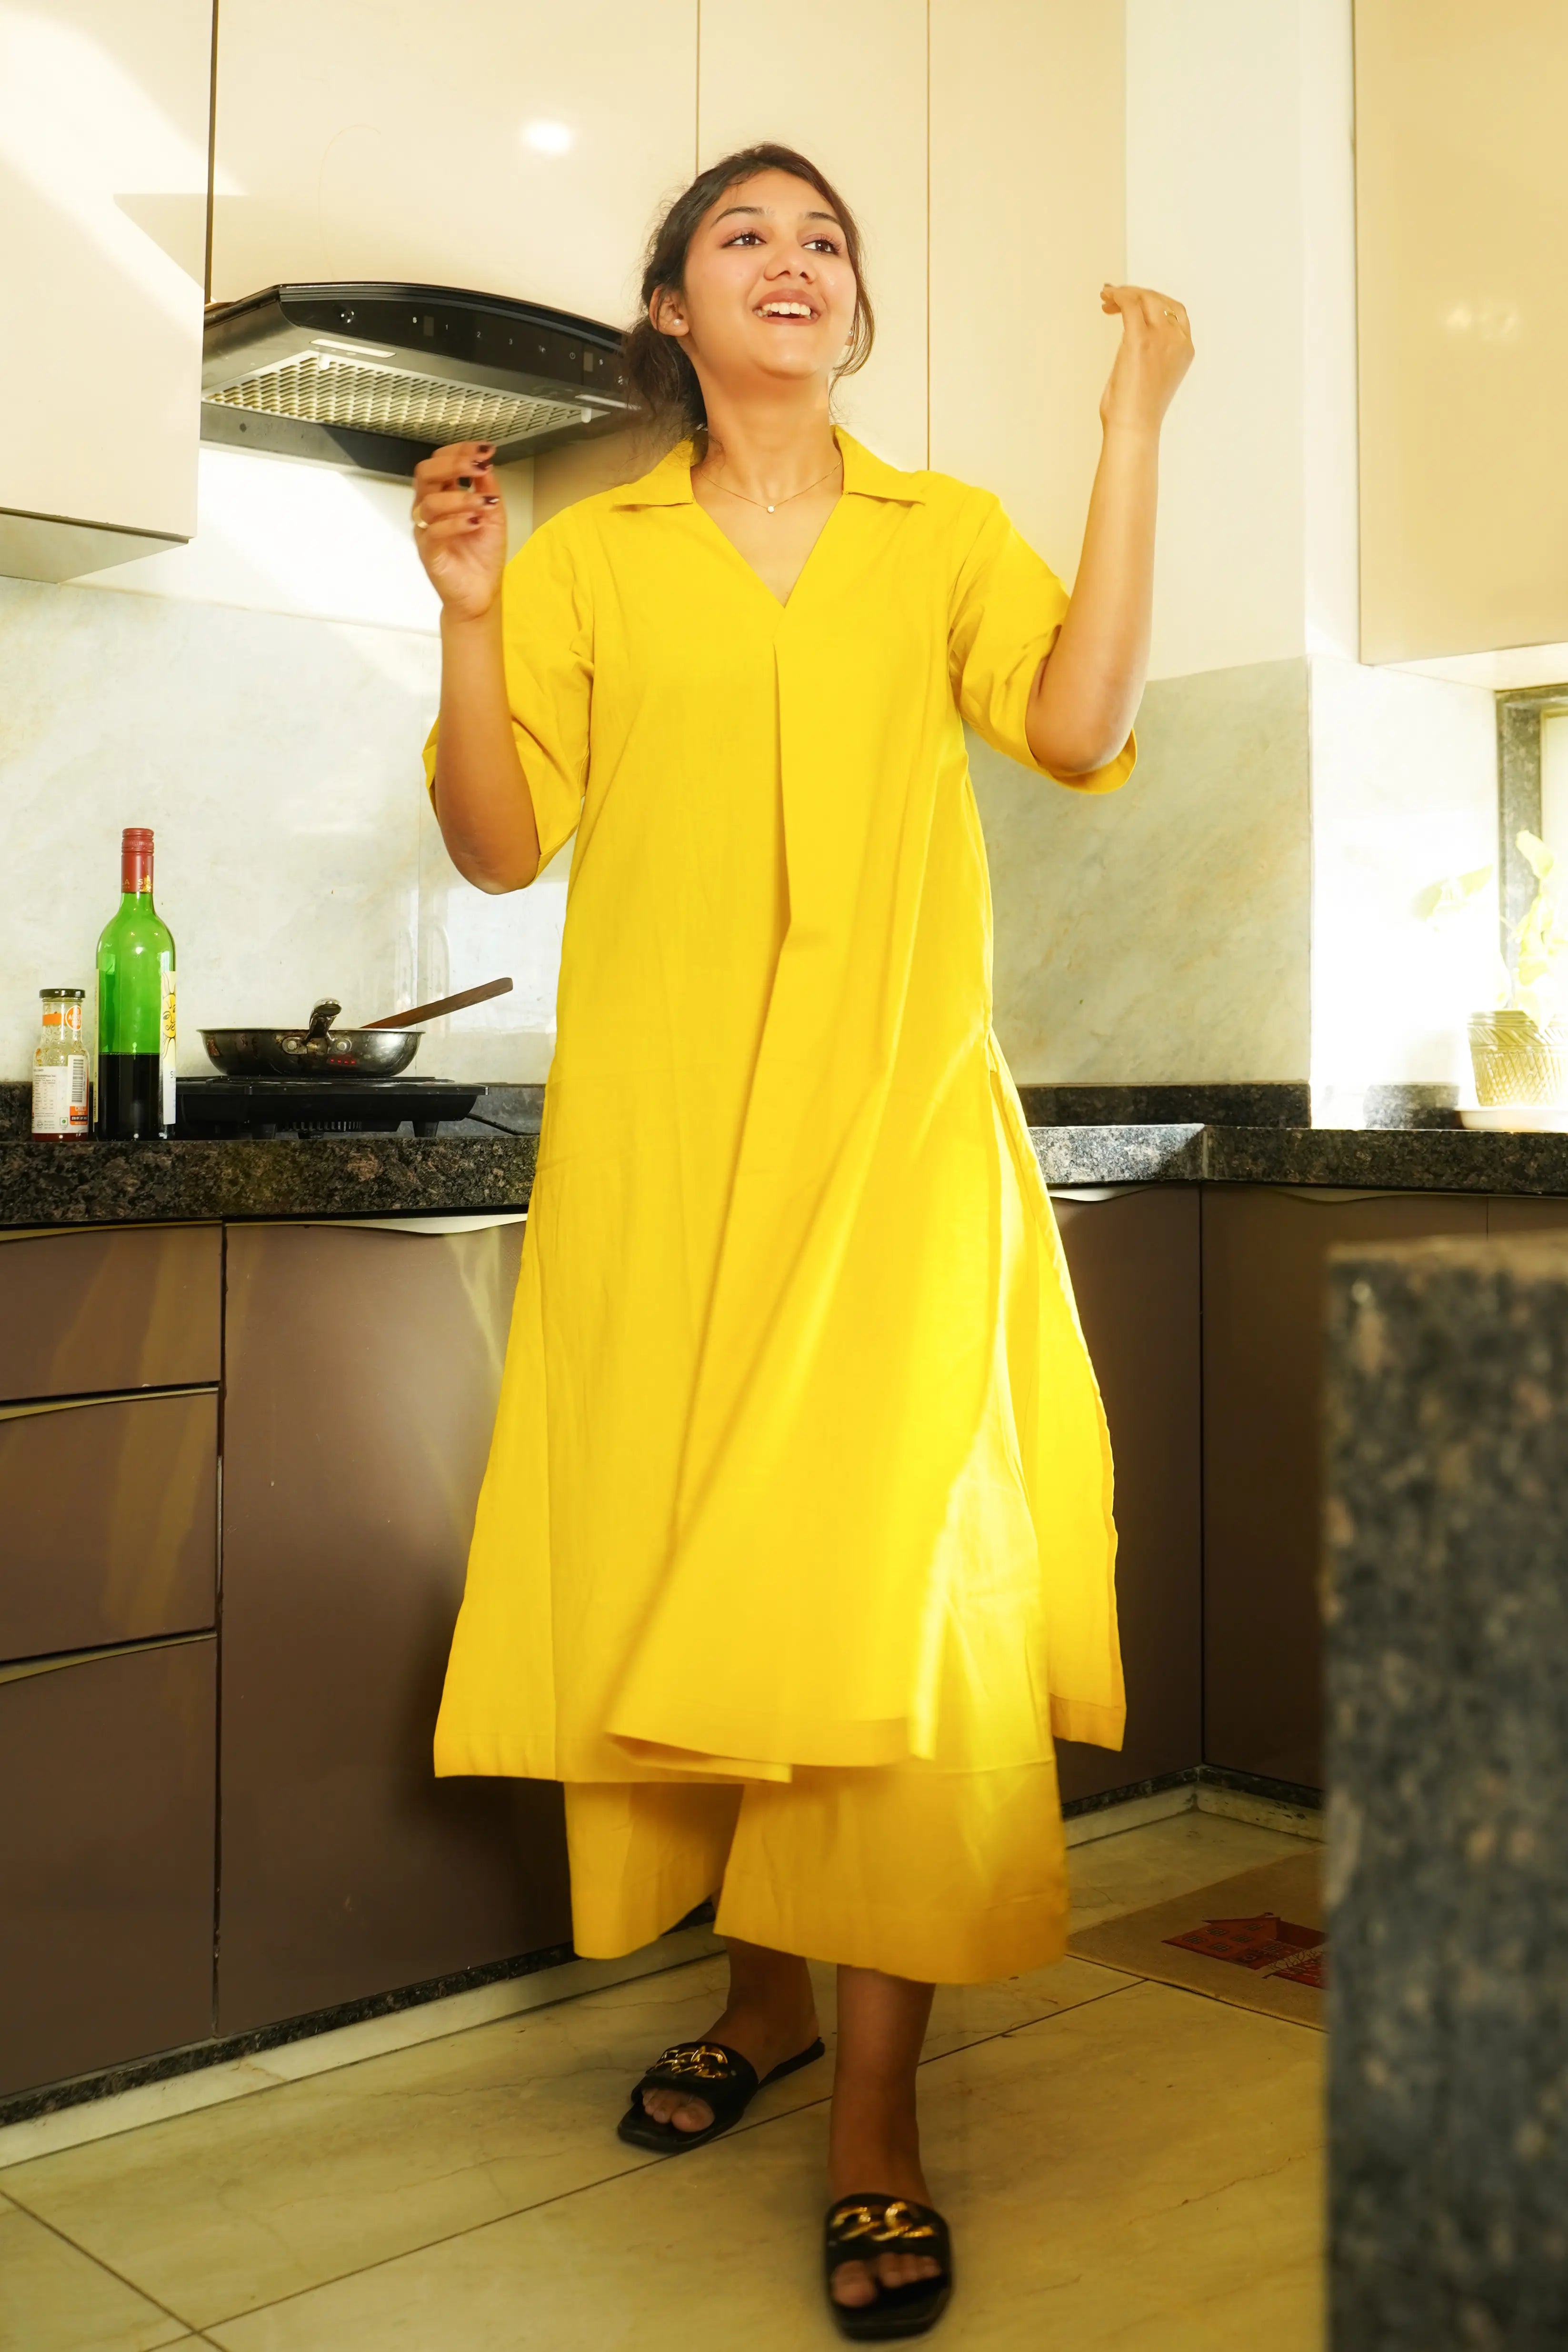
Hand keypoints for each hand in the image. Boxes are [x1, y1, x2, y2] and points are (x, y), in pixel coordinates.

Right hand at [412, 441, 507, 619]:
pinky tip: (475, 522)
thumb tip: (485, 460)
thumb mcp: (494, 514)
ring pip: (430, 501)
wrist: (481, 591)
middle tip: (477, 466)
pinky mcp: (429, 551)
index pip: (441, 462)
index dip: (459, 451)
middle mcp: (431, 509)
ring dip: (461, 497)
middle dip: (452, 464)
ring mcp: (427, 529)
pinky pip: (435, 530)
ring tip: (483, 504)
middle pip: (425, 473)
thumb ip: (487, 487)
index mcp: (444, 496)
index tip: (484, 449)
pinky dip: (456, 522)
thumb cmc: (482, 556)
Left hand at [1098, 286, 1192, 433]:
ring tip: (1107, 299)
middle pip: (1159, 300)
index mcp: (1185, 349)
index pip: (1175, 311)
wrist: (1134, 427)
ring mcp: (1160, 338)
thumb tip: (1131, 337)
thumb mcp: (1154, 375)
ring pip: (1145, 298)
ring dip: (1125, 293)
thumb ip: (1151, 351)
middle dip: (1136, 294)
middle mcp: (1177, 340)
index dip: (1154, 300)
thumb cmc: (1138, 410)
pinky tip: (1106, 296)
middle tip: (1114, 298)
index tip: (1134, 304)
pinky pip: (1130, 305)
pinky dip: (1117, 295)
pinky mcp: (1140, 341)